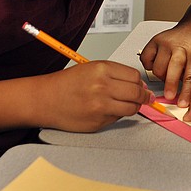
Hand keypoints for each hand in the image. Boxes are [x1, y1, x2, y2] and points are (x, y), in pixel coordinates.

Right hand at [37, 61, 151, 132]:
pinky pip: (118, 118)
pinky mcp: (98, 121)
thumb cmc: (66, 84)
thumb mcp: (92, 68)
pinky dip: (117, 115)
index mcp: (102, 70)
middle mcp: (103, 87)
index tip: (141, 86)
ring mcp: (101, 106)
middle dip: (143, 96)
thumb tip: (137, 84)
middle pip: (137, 92)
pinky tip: (107, 110)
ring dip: (133, 107)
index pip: (134, 76)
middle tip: (144, 98)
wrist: (46, 100)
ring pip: (132, 108)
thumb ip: (115, 74)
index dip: (139, 82)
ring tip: (127, 104)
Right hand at [139, 20, 190, 100]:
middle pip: (173, 69)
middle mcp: (180, 47)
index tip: (183, 105)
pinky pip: (146, 58)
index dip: (186, 93)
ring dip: (161, 76)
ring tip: (167, 76)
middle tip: (169, 96)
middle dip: (171, 85)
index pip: (190, 76)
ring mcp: (166, 43)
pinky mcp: (156, 40)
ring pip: (157, 68)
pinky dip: (148, 64)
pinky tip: (156, 65)